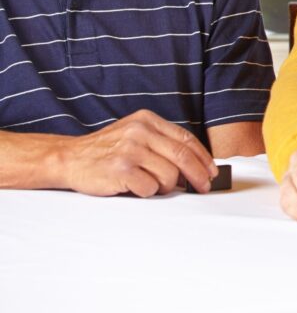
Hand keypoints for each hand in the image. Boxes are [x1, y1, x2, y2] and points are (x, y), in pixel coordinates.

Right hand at [58, 109, 218, 196]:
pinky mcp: (121, 169)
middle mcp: (140, 131)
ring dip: (166, 187)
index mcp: (147, 120)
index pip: (186, 139)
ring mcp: (130, 149)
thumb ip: (162, 143)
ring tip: (151, 185)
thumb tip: (197, 165)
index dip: (203, 158)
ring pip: (169, 175)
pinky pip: (150, 188)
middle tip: (204, 188)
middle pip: (183, 156)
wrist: (68, 158)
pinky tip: (135, 188)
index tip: (212, 172)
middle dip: (198, 175)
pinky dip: (147, 192)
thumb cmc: (107, 151)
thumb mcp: (135, 135)